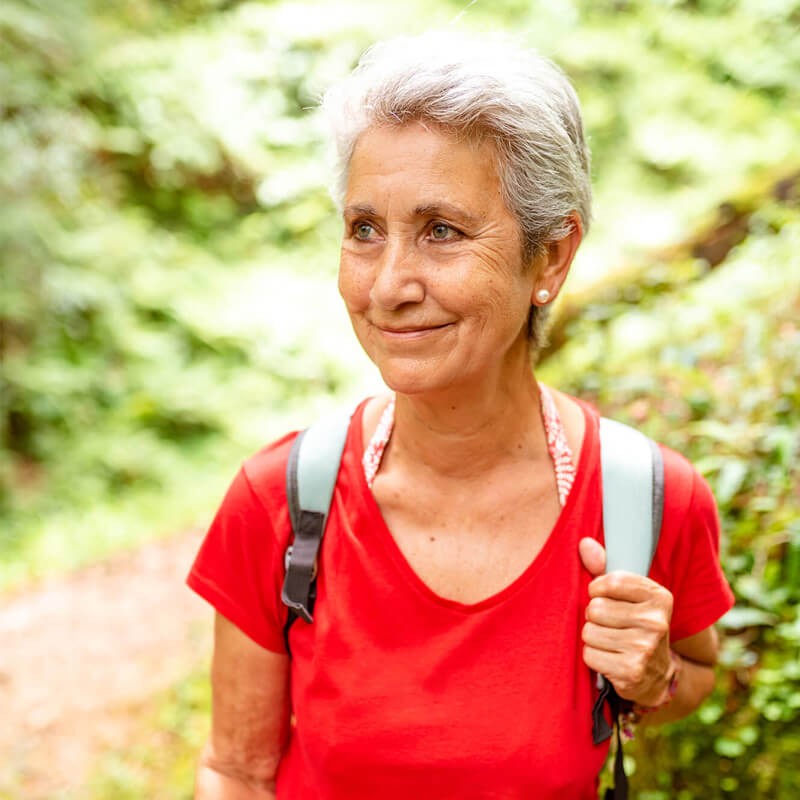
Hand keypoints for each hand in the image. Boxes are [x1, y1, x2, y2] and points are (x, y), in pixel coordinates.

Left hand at [579, 537, 674, 706]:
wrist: (656, 674)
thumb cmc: (634, 625)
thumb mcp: (628, 595)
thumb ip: (604, 568)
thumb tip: (584, 544)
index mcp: (659, 597)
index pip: (610, 581)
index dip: (597, 588)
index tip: (603, 595)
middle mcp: (656, 622)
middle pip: (595, 608)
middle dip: (595, 616)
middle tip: (610, 625)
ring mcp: (645, 648)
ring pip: (589, 632)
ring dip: (593, 637)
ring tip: (611, 641)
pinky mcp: (631, 671)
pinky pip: (589, 654)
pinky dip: (594, 657)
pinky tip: (610, 658)